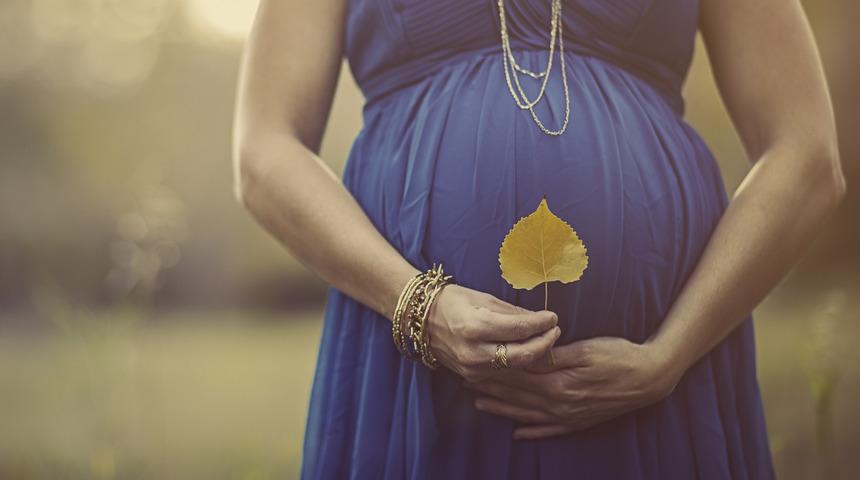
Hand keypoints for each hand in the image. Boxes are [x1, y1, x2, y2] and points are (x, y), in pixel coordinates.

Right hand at [427, 285, 561, 381]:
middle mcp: (473, 351)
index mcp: (475, 326)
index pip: (519, 329)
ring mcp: (471, 367)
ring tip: (545, 340)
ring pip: (515, 366)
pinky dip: (517, 361)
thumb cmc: (453, 301)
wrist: (421, 320)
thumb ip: (513, 312)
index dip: (541, 323)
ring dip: (533, 354)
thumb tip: (540, 319)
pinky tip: (526, 350)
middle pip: (522, 354)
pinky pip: (502, 371)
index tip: (553, 317)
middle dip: (543, 343)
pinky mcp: (471, 375)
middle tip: (555, 331)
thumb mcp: (483, 298)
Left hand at [462, 336, 680, 438]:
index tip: (473, 365)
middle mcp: (559, 404)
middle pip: (518, 396)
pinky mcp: (579, 422)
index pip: (517, 377)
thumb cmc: (618, 355)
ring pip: (528, 415)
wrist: (650, 377)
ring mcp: (569, 416)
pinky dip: (532, 432)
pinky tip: (517, 434)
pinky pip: (549, 431)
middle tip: (465, 382)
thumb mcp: (584, 349)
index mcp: (558, 383)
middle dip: (491, 389)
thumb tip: (526, 354)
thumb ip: (552, 355)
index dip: (494, 371)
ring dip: (503, 409)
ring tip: (480, 404)